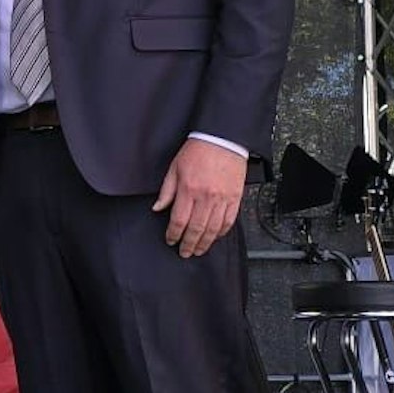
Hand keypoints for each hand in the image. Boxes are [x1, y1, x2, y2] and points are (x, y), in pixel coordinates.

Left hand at [152, 139, 248, 257]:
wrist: (222, 140)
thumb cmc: (197, 151)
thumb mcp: (174, 168)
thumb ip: (166, 191)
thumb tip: (157, 208)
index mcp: (188, 190)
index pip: (179, 220)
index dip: (174, 234)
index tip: (171, 240)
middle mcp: (206, 197)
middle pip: (196, 228)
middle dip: (189, 244)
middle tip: (184, 252)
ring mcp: (223, 199)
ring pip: (214, 228)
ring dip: (205, 242)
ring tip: (199, 250)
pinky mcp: (236, 198)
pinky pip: (229, 220)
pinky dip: (222, 232)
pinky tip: (216, 237)